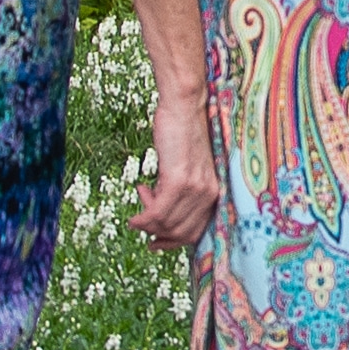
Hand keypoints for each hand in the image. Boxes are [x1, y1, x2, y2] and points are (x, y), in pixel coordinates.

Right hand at [133, 91, 220, 248]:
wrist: (183, 107)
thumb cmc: (182, 133)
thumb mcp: (186, 167)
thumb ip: (181, 191)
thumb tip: (159, 207)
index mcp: (213, 192)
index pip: (196, 232)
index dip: (173, 242)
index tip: (155, 242)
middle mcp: (208, 194)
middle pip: (180, 233)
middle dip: (157, 232)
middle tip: (142, 219)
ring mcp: (194, 189)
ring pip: (167, 224)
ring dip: (147, 220)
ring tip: (141, 195)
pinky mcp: (178, 180)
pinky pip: (158, 212)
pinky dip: (143, 217)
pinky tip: (135, 209)